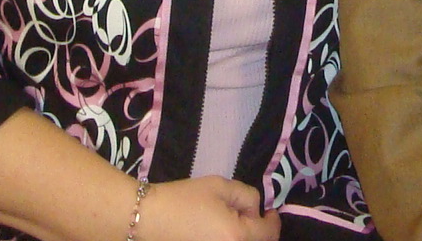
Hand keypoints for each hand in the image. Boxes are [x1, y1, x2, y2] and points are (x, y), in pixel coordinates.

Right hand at [137, 177, 278, 240]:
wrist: (148, 219)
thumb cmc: (183, 200)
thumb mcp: (220, 186)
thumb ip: (246, 196)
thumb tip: (254, 211)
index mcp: (237, 237)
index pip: (268, 233)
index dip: (273, 220)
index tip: (271, 211)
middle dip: (258, 230)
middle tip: (251, 215)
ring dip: (244, 237)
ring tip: (232, 222)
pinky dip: (229, 240)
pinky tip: (220, 231)